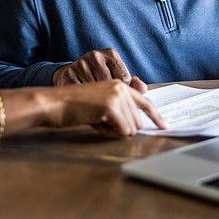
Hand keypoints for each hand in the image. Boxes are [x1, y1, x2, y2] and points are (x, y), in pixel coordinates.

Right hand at [46, 80, 166, 136]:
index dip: (156, 116)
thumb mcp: (99, 104)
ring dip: (114, 132)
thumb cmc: (72, 107)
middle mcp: (120, 87)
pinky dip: (108, 133)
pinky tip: (95, 123)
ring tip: (96, 121)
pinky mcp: (111, 106)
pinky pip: (122, 130)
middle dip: (121, 129)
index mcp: (118, 84)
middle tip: (102, 123)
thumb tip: (136, 124)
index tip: (165, 126)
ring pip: (131, 128)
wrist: (53, 103)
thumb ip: (119, 109)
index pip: (145, 102)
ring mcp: (117, 95)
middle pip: (138, 121)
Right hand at [52, 48, 146, 93]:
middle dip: (108, 96)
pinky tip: (83, 97)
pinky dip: (85, 100)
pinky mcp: (68, 74)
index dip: (120, 91)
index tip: (113, 92)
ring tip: (92, 96)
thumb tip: (143, 88)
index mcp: (110, 53)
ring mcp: (81, 63)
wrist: (69, 76)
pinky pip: (82, 94)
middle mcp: (95, 55)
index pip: (124, 79)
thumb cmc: (96, 77)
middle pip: (110, 85)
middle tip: (102, 97)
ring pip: (96, 90)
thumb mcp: (114, 76)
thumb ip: (131, 82)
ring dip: (96, 99)